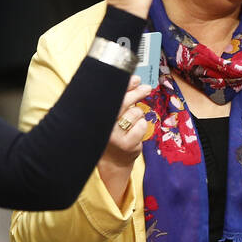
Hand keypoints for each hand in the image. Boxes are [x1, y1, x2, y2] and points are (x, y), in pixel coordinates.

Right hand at [97, 76, 153, 203]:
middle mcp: (102, 124)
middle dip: (136, 93)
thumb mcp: (112, 115)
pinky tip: (136, 131)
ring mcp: (113, 135)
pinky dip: (142, 126)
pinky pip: (142, 126)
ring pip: (135, 113)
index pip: (109, 96)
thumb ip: (120, 98)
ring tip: (133, 121)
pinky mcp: (126, 144)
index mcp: (96, 115)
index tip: (135, 79)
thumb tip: (135, 80)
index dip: (124, 85)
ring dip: (138, 115)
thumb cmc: (113, 133)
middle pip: (123, 102)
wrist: (113, 162)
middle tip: (145, 88)